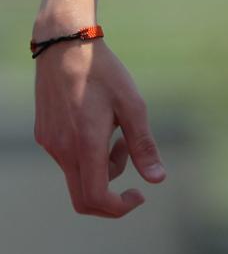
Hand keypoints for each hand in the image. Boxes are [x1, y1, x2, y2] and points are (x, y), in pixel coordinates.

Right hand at [34, 39, 164, 216]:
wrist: (66, 45)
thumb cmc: (103, 72)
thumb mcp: (132, 105)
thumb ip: (143, 144)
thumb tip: (157, 179)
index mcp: (85, 145)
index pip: (95, 198)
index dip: (118, 207)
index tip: (138, 195)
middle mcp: (62, 150)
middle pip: (83, 196)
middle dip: (111, 191)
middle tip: (130, 157)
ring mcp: (50, 144)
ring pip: (78, 175)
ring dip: (102, 164)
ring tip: (118, 129)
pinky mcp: (44, 134)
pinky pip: (68, 158)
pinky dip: (88, 153)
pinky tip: (100, 122)